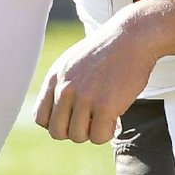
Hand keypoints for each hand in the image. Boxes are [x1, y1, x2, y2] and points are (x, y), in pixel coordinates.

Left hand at [33, 10, 158, 143]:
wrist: (133, 37)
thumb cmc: (107, 52)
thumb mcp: (73, 62)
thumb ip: (61, 85)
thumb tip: (58, 114)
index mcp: (54, 78)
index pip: (41, 118)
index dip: (58, 123)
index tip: (75, 116)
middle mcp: (65, 88)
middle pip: (57, 132)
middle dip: (75, 130)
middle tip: (92, 119)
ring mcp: (84, 97)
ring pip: (78, 136)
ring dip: (93, 131)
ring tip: (105, 115)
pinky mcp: (105, 106)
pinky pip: (99, 137)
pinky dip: (108, 132)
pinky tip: (115, 116)